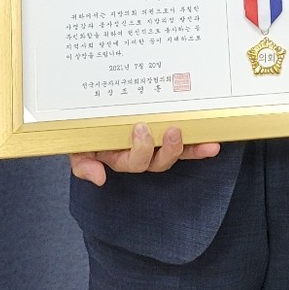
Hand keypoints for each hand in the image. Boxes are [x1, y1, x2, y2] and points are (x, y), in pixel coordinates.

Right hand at [69, 124, 220, 185]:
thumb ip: (82, 162)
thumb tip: (98, 178)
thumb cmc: (83, 131)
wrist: (88, 112)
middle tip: (173, 131)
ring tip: (203, 141)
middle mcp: (139, 155)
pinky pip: (186, 147)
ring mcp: (155, 145)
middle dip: (168, 150)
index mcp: (119, 157)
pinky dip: (198, 149)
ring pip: (173, 155)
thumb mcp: (76, 146)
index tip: (141, 127)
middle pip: (157, 162)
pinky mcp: (168, 136)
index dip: (141, 149)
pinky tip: (212, 146)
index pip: (133, 161)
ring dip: (189, 150)